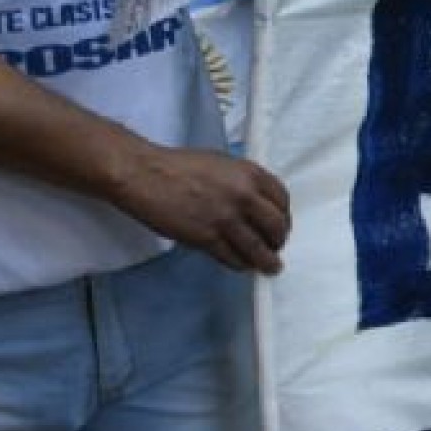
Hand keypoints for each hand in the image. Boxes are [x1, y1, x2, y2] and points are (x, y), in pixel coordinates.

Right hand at [109, 146, 290, 273]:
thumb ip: (243, 181)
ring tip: (270, 267)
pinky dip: (241, 264)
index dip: (284, 215)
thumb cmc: (180, 166)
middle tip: (276, 247)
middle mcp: (244, 196)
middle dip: (279, 240)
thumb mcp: (223, 163)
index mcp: (250, 173)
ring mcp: (226, 218)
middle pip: (276, 226)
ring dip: (267, 260)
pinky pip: (232, 257)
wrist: (147, 175)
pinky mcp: (207, 238)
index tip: (281, 224)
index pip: (282, 199)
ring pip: (258, 248)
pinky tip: (243, 265)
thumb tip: (256, 201)